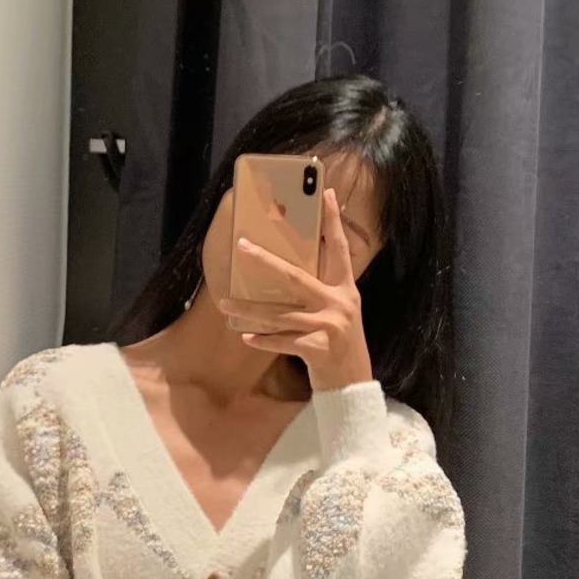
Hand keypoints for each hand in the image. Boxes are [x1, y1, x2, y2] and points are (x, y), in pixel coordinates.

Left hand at [218, 189, 373, 390]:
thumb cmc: (338, 344)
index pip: (339, 248)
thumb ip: (321, 291)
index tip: (327, 193)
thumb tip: (285, 271)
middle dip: (266, 261)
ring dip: (249, 310)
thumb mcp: (338, 312)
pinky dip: (263, 339)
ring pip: (280, 314)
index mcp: (345, 289)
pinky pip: (283, 341)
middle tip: (242, 246)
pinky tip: (245, 337)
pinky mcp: (319, 348)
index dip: (333, 222)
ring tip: (225, 304)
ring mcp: (330, 326)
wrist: (353, 385)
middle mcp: (339, 303)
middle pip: (296, 277)